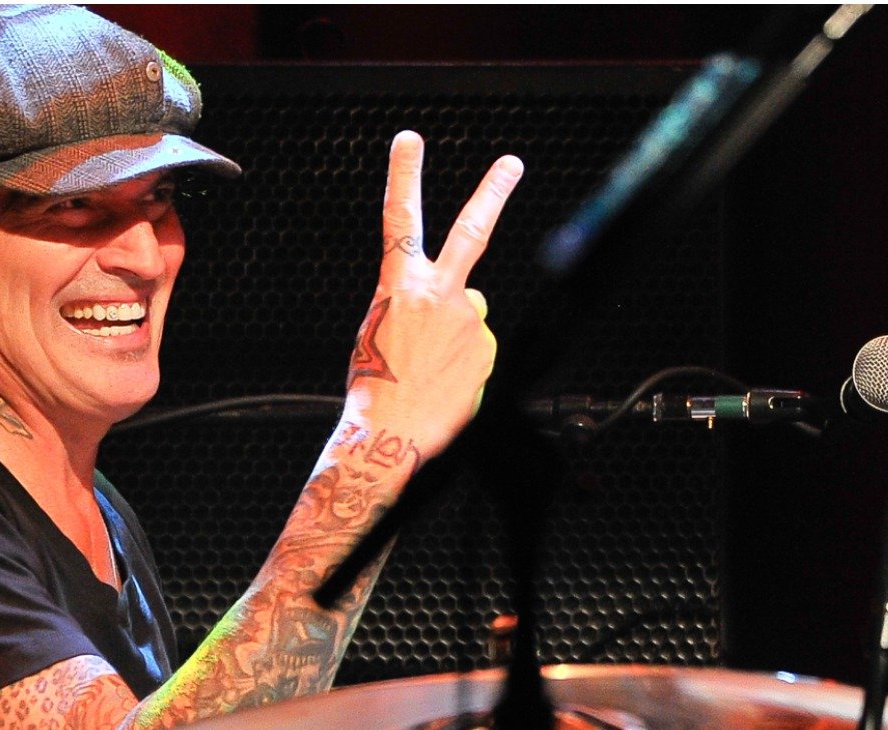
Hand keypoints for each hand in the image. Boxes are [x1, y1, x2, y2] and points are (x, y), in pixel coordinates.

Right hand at [345, 132, 522, 451]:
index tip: (409, 139)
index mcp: (398, 286)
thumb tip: (470, 303)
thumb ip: (423, 304)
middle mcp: (439, 294)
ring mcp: (469, 321)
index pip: (400, 220)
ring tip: (429, 372)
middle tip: (511, 162)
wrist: (388, 432)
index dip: (404, 176)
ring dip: (454, 339)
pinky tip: (444, 384)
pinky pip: (479, 348)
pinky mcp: (487, 348)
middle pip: (471, 232)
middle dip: (491, 192)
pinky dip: (465, 364)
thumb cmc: (376, 384)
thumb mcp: (380, 330)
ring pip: (469, 317)